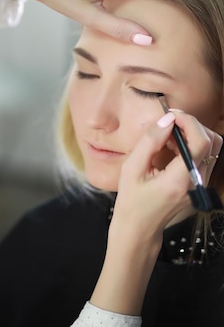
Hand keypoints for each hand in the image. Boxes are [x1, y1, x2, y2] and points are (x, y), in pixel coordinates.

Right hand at [112, 111, 222, 241]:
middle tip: (169, 122)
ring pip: (212, 148)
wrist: (139, 228)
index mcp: (180, 180)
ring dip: (193, 134)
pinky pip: (204, 156)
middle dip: (192, 125)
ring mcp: (201, 184)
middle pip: (212, 142)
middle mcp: (197, 182)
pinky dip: (191, 144)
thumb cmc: (132, 200)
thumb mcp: (132, 168)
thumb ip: (150, 141)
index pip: (201, 143)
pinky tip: (172, 145)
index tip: (171, 115)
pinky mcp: (199, 183)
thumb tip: (166, 119)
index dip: (189, 122)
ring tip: (169, 135)